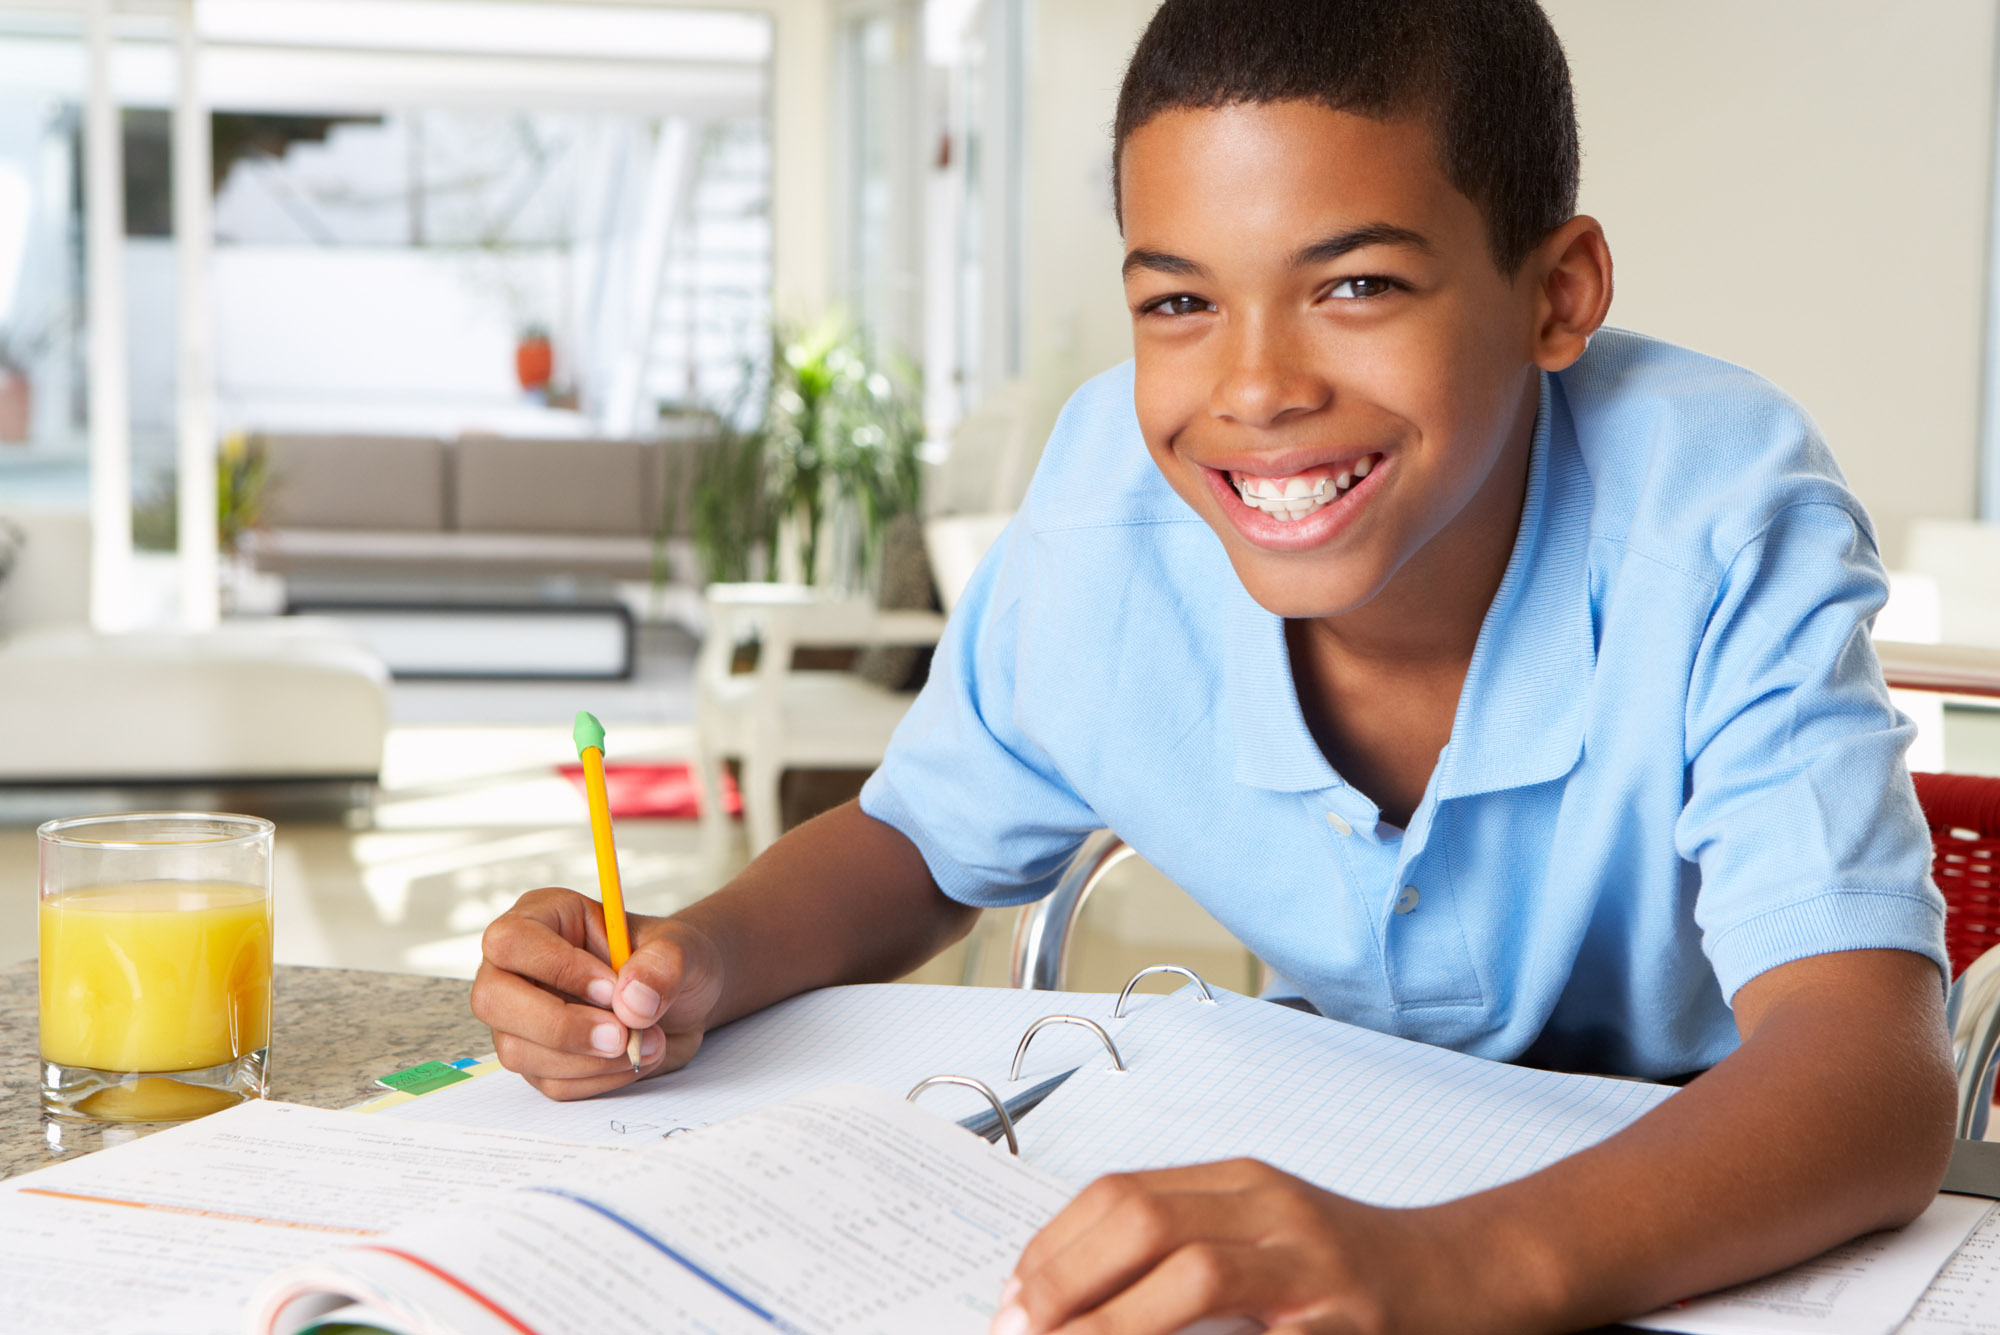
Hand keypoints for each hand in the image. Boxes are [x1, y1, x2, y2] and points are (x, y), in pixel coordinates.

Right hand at [472, 887, 725, 1099]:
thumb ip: (664, 964)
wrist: (682, 1003)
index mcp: (542, 919)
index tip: (612, 989)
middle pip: (493, 999)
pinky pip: (551, 1083)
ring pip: (518, 1051)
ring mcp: (520, 1018)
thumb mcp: (682, 948)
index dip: (557, 968)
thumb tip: (633, 1001)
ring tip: (645, 1042)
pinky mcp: (538, 1059)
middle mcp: (517, 968)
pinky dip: (598, 1078)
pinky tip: (631, 1058)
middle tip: (621, 1035)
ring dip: (588, 1059)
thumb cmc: (669, 962)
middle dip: (562, 1025)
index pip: (512, 940)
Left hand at [993, 1159, 1522, 1334]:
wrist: (1473, 1276)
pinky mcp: (1344, 1318)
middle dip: (1065, 1278)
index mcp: (1240, 1184)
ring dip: (1114, 1319)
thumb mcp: (1266, 1235)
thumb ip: (1188, 1248)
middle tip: (1019, 1329)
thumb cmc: (1358, 1269)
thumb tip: (1075, 1295)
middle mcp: (1269, 1208)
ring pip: (1192, 1270)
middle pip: (1142, 1218)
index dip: (1053, 1246)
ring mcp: (1310, 1262)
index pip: (1120, 1195)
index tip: (1011, 1296)